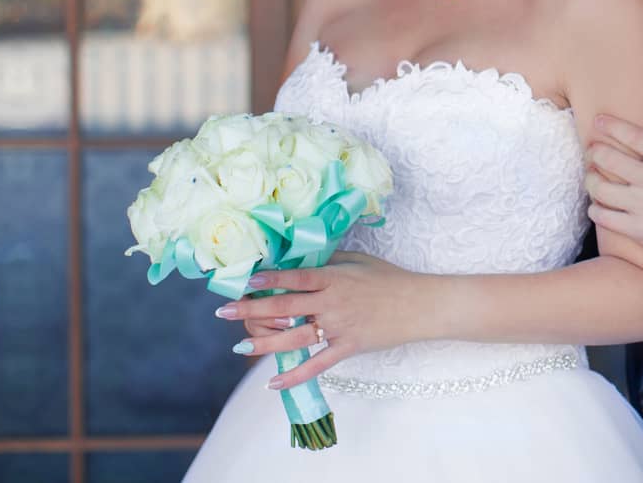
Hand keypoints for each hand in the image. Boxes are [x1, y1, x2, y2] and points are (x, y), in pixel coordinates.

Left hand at [216, 251, 430, 389]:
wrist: (418, 305)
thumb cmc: (388, 278)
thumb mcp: (358, 261)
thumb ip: (328, 261)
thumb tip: (298, 259)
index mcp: (334, 278)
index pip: (295, 278)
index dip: (268, 279)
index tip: (244, 280)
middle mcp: (332, 303)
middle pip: (284, 307)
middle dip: (250, 309)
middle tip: (223, 310)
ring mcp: (339, 327)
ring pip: (294, 338)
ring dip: (264, 343)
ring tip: (239, 346)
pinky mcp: (347, 348)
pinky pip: (316, 365)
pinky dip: (294, 375)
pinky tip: (272, 383)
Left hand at [585, 96, 642, 269]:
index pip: (632, 135)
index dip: (610, 125)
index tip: (598, 121)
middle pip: (608, 159)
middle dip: (594, 151)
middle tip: (592, 151)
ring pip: (600, 189)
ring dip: (590, 180)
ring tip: (592, 177)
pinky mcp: (640, 230)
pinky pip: (604, 218)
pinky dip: (595, 210)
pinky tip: (598, 206)